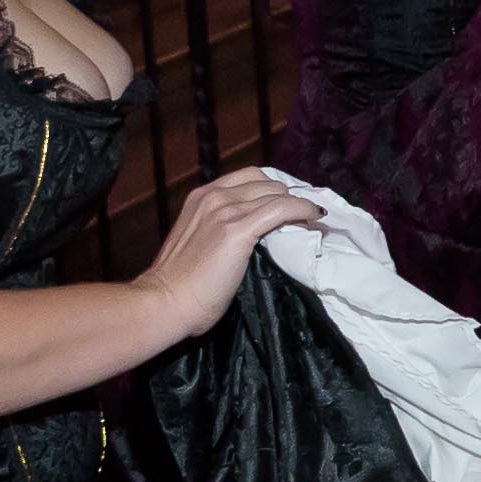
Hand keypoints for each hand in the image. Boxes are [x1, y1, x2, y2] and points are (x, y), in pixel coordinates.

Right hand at [138, 167, 319, 333]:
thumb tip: (253, 232)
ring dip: (298, 204)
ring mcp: (225, 211)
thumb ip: (220, 228)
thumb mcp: (199, 241)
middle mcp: (214, 196)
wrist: (165, 302)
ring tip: (312, 221)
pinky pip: (281, 209)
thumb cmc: (181, 285)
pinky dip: (303, 209)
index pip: (248, 178)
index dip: (272, 190)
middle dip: (287, 196)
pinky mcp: (237, 230)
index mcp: (202, 197)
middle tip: (303, 217)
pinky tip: (315, 217)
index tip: (288, 206)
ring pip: (276, 193)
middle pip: (265, 182)